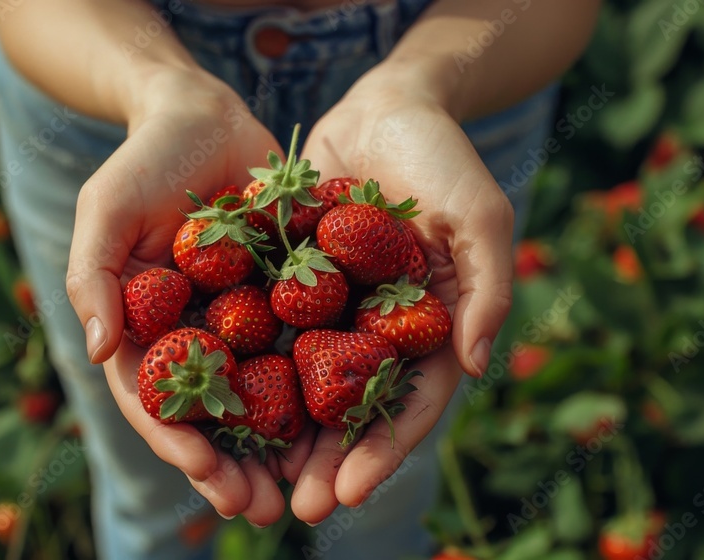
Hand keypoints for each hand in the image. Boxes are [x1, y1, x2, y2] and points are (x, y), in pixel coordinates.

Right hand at [65, 68, 294, 525]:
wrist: (203, 114)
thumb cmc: (143, 160)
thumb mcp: (105, 211)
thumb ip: (93, 278)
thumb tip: (101, 351)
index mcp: (143, 329)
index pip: (154, 399)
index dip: (178, 440)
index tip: (207, 474)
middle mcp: (192, 335)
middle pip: (211, 415)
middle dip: (233, 466)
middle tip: (264, 511)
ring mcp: (238, 320)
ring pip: (261, 395)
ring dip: (280, 447)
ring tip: (305, 491)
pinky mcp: (284, 296)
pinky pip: (303, 345)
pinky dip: (321, 387)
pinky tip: (346, 421)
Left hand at [290, 67, 515, 522]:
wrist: (384, 106)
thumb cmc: (444, 157)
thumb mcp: (480, 214)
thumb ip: (485, 286)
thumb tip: (477, 366)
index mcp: (430, 329)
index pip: (410, 404)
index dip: (383, 450)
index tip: (351, 490)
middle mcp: (381, 330)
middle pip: (354, 410)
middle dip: (328, 462)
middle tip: (297, 508)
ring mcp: (336, 310)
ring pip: (307, 384)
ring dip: (283, 434)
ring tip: (253, 478)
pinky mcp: (292, 284)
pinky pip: (269, 332)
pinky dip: (248, 368)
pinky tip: (219, 404)